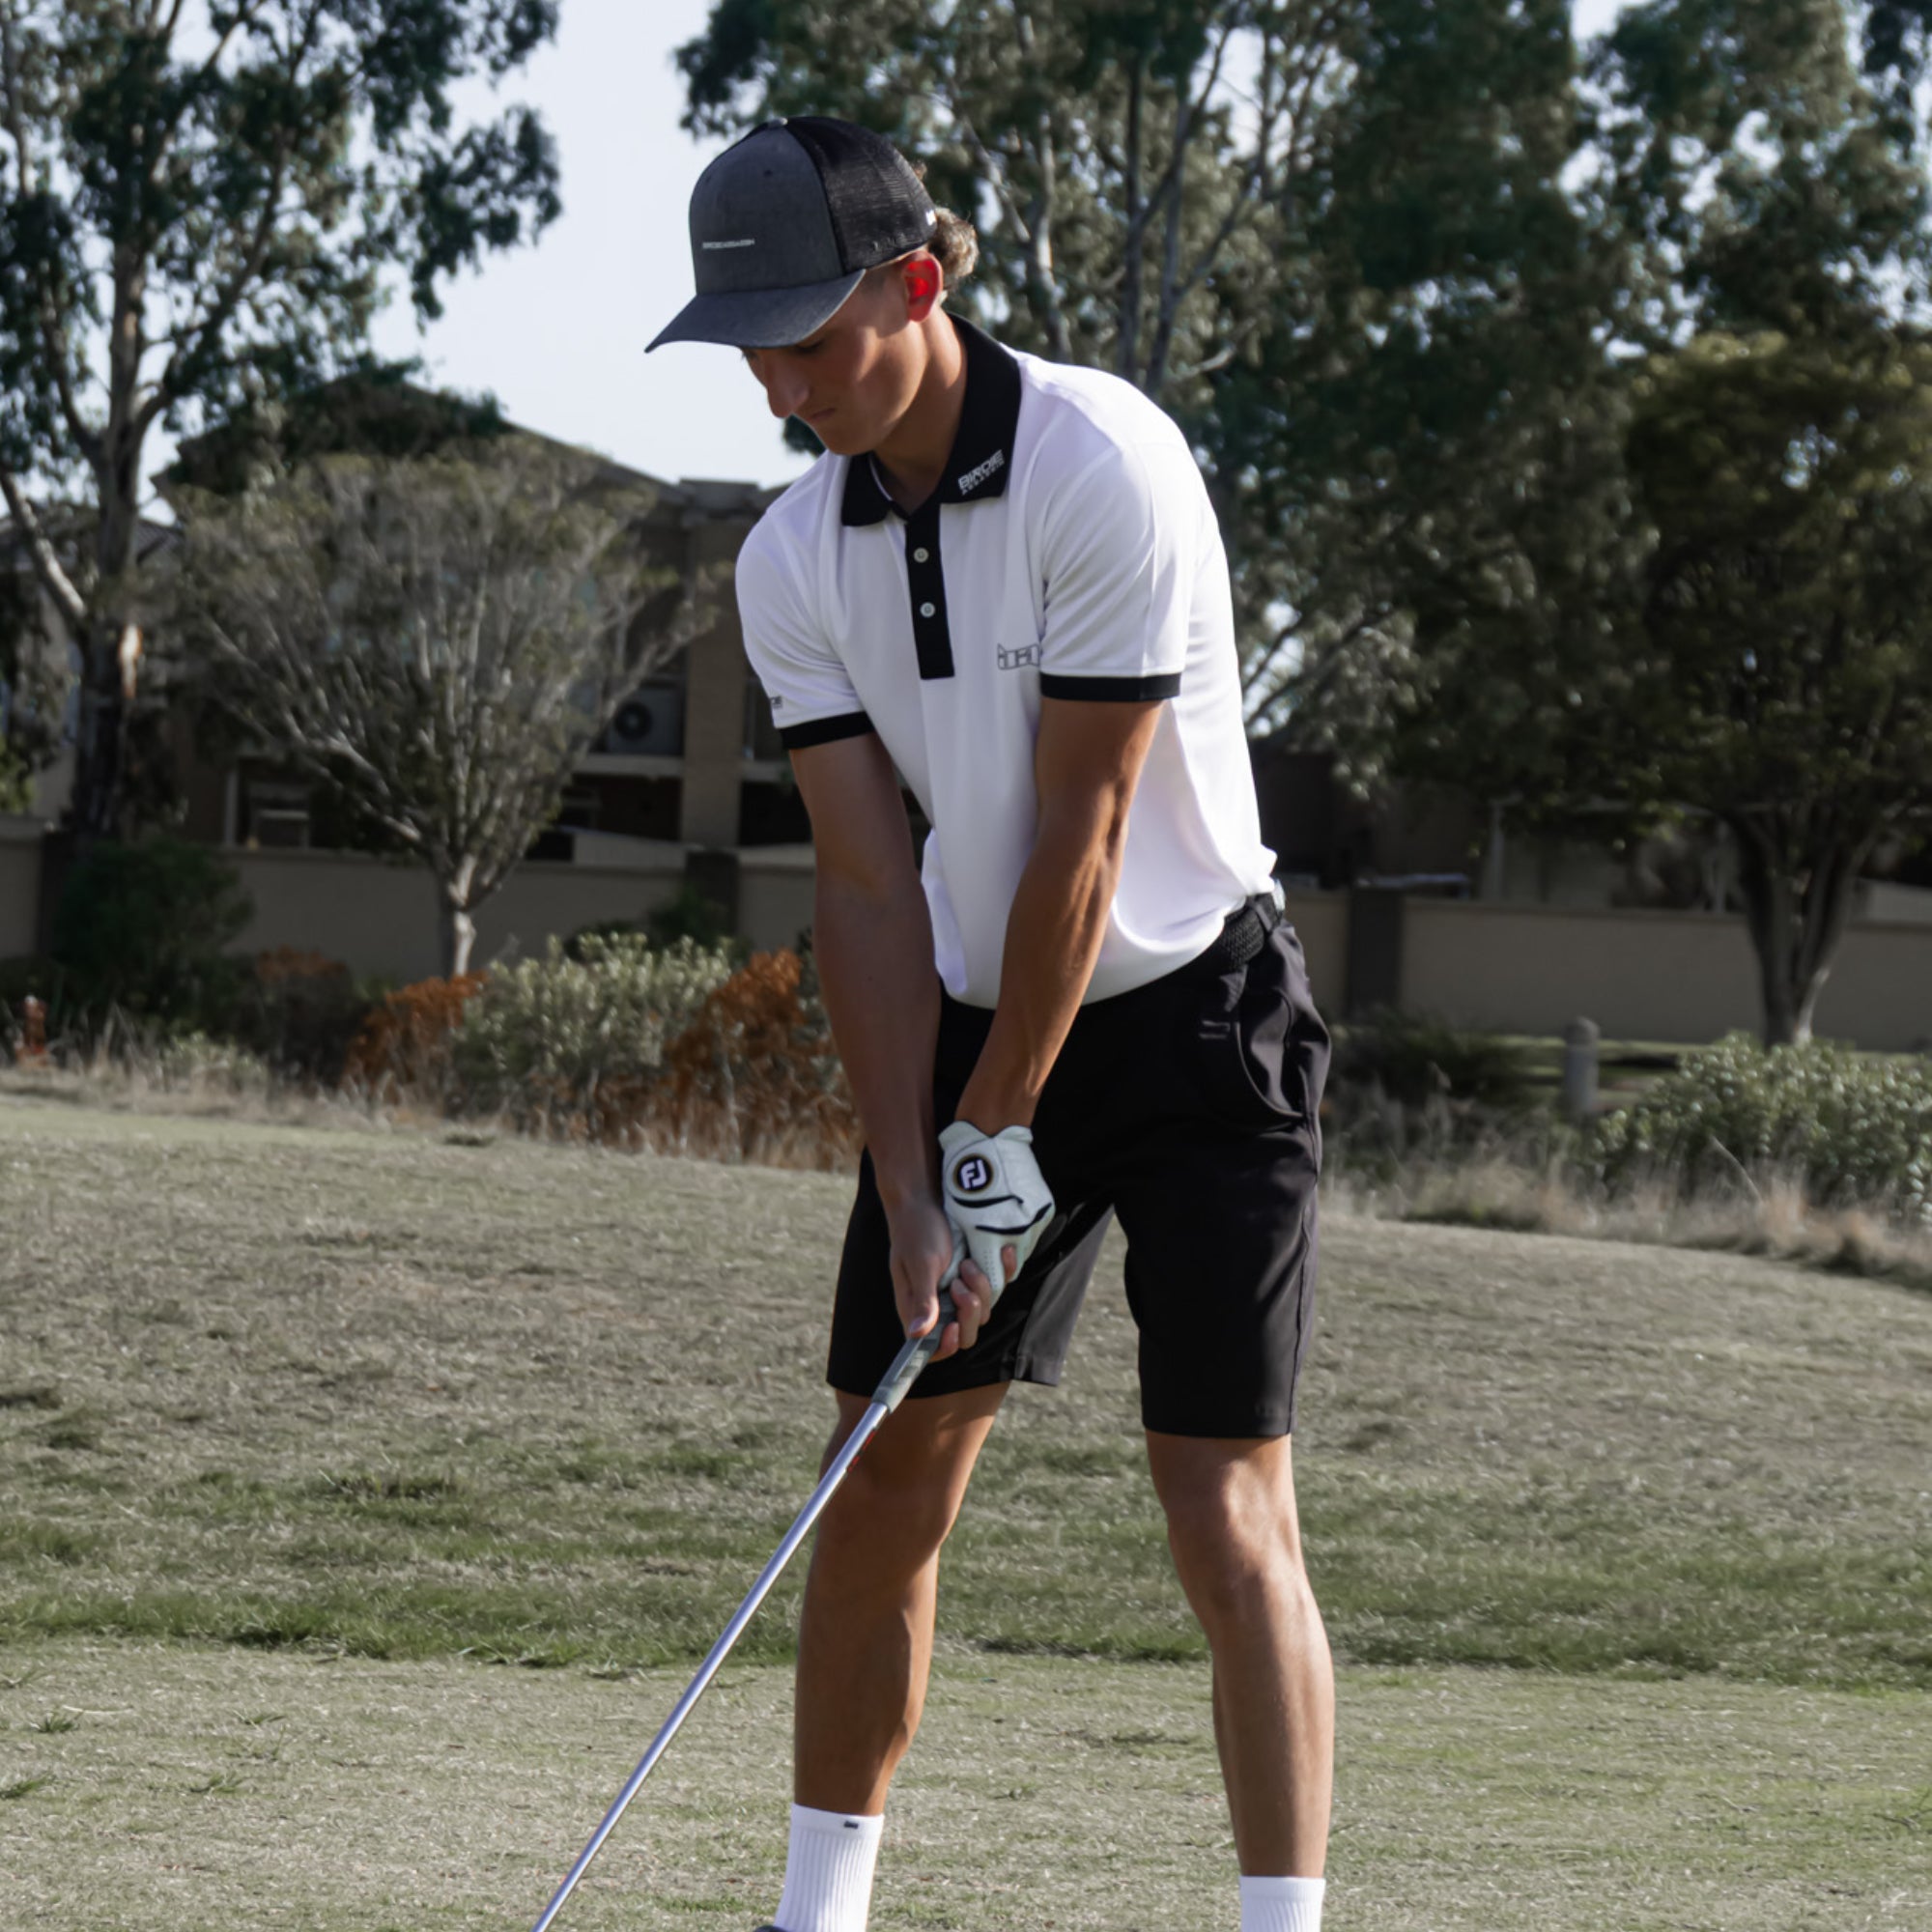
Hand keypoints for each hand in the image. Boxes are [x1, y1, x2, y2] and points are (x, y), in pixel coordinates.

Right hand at [883, 1193, 994, 1363]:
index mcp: (917, 1308)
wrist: (926, 1198)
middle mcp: (939, 1304)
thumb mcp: (921, 1264)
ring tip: (968, 1263)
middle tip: (961, 1285)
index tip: (953, 1326)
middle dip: (969, 1312)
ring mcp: (958, 1290)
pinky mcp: (975, 1275)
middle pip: (964, 1332)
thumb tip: (916, 1335)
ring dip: (981, 1287)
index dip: (945, 1345)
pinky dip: (1003, 1271)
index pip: (931, 1347)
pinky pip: (996, 1286)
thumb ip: (923, 1299)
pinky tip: (1004, 1252)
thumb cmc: (917, 1230)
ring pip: (983, 1309)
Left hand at [938, 1120, 1054, 1304]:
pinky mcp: (1045, 1209)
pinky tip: (1010, 1215)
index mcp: (988, 1237)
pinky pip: (1034, 1230)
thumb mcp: (956, 1214)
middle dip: (998, 1266)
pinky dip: (1023, 1229)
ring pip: (1024, 1250)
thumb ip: (966, 1245)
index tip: (976, 1276)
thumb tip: (968, 1269)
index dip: (984, 1281)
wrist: (990, 1139)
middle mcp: (1015, 1233)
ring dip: (1012, 1248)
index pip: (992, 1279)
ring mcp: (1033, 1221)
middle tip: (987, 1255)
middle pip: (1010, 1269)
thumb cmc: (962, 1176)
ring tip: (997, 1230)